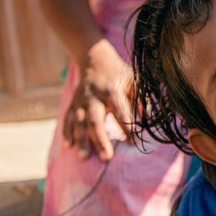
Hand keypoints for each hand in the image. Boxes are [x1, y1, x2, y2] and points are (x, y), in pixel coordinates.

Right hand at [63, 39, 133, 161]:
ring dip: (81, 139)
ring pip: (79, 122)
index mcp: (112, 90)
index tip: (133, 144)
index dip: (127, 127)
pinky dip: (66, 131)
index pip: (121, 111)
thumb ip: (141, 99)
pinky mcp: (72, 103)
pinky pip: (67, 118)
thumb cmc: (119, 73)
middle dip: (100, 139)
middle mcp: (94, 97)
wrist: (94, 57)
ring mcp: (81, 100)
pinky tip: (68, 145)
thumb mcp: (134, 80)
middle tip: (107, 158)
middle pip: (95, 120)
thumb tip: (149, 118)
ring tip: (83, 157)